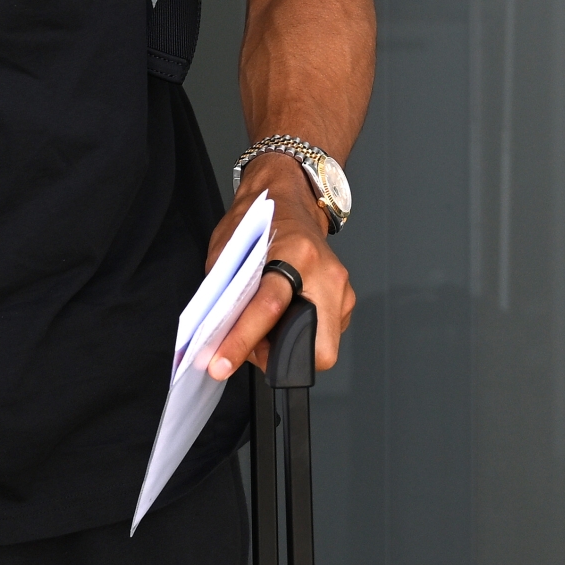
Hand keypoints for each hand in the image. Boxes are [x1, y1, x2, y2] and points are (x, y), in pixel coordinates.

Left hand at [202, 153, 355, 379]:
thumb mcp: (230, 250)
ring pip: (323, 346)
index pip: (268, 308)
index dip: (241, 342)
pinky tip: (285, 317)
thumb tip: (218, 332)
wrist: (288, 200)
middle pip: (313, 344)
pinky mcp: (346, 298)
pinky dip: (302, 334)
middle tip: (253, 349)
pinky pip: (326, 334)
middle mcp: (324, 273)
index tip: (220, 364)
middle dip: (281, 358)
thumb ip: (228, 291)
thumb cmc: (259, 221)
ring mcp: (341, 287)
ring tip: (266, 329)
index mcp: (294, 253)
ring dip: (290, 347)